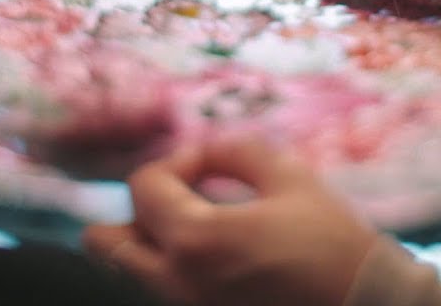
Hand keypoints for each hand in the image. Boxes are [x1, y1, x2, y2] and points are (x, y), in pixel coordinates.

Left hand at [83, 139, 378, 305]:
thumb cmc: (333, 242)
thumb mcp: (291, 178)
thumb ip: (236, 150)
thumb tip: (204, 151)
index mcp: (196, 239)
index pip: (143, 186)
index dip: (176, 163)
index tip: (212, 165)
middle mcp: (178, 282)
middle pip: (107, 244)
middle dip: (141, 210)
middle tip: (186, 200)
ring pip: (131, 272)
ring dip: (153, 242)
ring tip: (202, 228)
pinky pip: (164, 290)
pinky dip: (176, 268)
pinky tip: (220, 257)